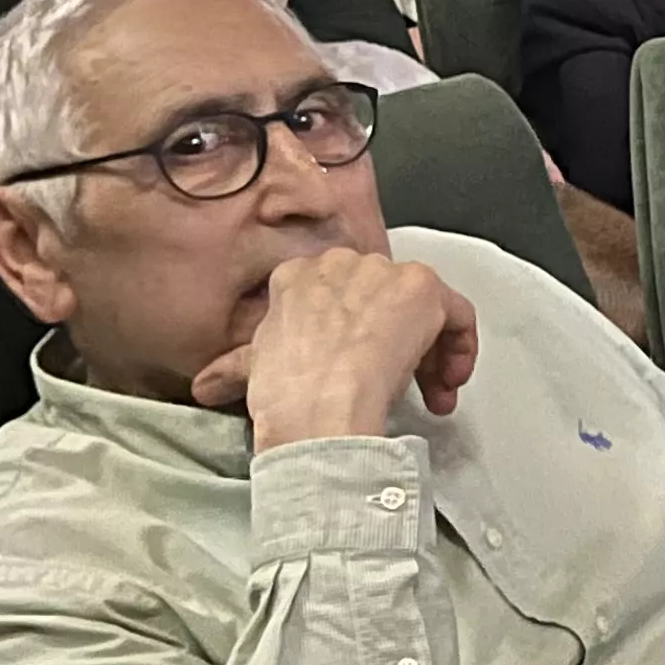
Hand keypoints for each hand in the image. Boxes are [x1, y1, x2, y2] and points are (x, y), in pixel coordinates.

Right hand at [192, 247, 478, 449]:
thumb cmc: (283, 391)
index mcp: (295, 275)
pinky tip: (446, 384)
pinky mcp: (421, 287)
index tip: (359, 371)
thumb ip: (233, 367)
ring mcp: (384, 272)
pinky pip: (457, 313)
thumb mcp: (251, 370)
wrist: (317, 401)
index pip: (340, 296)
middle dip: (397, 345)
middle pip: (385, 300)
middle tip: (402, 389)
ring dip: (431, 354)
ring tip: (429, 396)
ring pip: (423, 308)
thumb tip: (204, 385)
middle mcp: (341, 263)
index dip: (355, 337)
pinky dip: (460, 347)